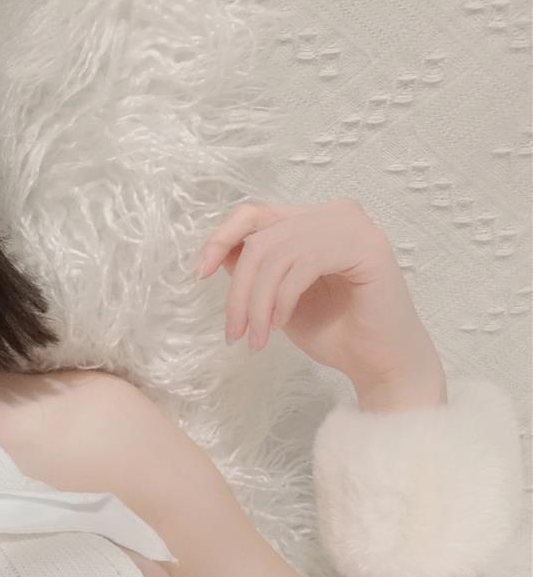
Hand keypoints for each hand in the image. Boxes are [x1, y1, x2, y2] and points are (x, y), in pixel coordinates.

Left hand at [195, 197, 443, 390]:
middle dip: (238, 291)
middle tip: (234, 333)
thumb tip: (218, 254)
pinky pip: (303, 265)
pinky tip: (281, 326)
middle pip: (260, 238)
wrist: (377, 363)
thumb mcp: (278, 299)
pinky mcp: (367, 246)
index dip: (221, 238)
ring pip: (277, 254)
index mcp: (313, 220)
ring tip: (257, 338)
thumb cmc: (334, 332)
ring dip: (257, 303)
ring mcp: (353, 226)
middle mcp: (335, 214)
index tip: (200, 274)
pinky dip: (283, 300)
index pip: (254, 213)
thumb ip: (255, 271)